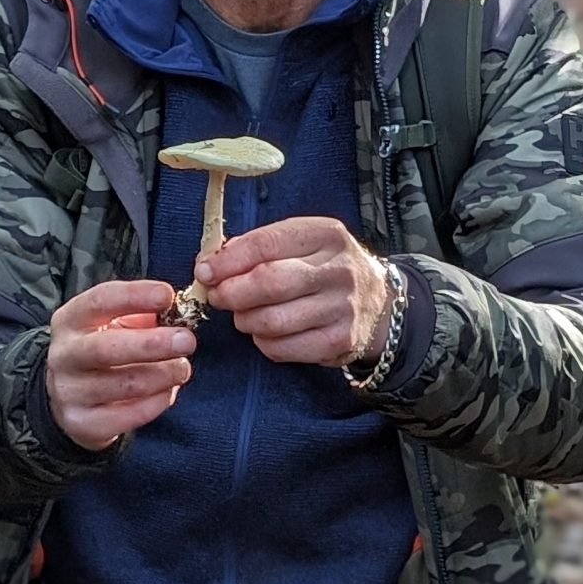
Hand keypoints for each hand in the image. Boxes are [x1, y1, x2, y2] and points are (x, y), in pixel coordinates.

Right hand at [46, 278, 194, 450]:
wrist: (71, 397)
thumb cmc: (103, 349)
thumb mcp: (114, 324)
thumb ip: (144, 315)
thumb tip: (181, 312)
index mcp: (71, 320)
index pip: (100, 301)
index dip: (135, 296)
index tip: (167, 296)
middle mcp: (64, 355)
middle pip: (107, 348)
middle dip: (152, 344)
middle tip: (186, 341)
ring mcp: (69, 392)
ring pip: (124, 385)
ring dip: (162, 376)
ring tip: (182, 368)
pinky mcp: (82, 423)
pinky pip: (128, 415)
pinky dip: (156, 402)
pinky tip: (169, 391)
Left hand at [197, 217, 391, 367]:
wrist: (377, 302)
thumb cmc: (322, 268)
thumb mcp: (301, 242)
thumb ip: (257, 247)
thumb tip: (209, 264)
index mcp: (325, 234)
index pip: (267, 244)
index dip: (228, 260)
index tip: (205, 271)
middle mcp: (339, 270)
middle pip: (270, 283)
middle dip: (232, 293)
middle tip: (218, 297)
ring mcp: (342, 308)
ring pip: (272, 321)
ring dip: (245, 321)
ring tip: (244, 315)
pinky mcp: (340, 341)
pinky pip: (283, 348)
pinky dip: (263, 343)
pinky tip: (266, 333)